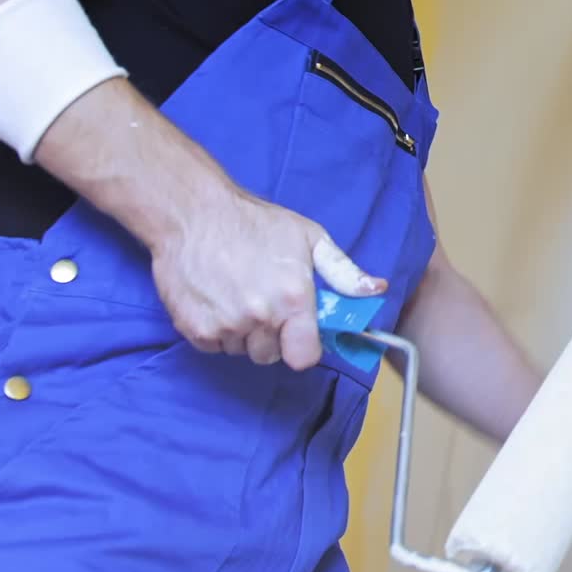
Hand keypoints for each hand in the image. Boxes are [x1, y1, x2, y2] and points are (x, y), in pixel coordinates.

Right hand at [150, 186, 386, 369]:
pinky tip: (218, 298)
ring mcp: (224, 327)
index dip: (304, 347)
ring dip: (245, 332)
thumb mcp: (309, 238)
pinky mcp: (194, 331)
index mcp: (292, 299)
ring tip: (239, 293)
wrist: (194, 215)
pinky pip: (215, 346)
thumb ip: (343, 271)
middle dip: (273, 335)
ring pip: (242, 350)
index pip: (304, 357)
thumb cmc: (256, 222)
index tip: (301, 332)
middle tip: (266, 300)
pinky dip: (218, 330)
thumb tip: (377, 289)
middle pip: (271, 355)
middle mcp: (259, 318)